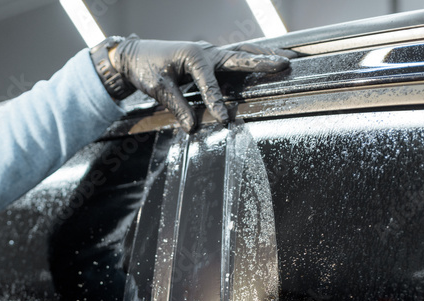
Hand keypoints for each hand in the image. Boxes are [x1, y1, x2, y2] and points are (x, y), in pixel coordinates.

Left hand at [108, 37, 293, 130]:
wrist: (136, 55)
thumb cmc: (146, 68)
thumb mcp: (158, 88)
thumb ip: (176, 106)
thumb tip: (191, 126)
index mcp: (192, 56)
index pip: (209, 82)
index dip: (216, 101)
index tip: (224, 119)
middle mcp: (206, 50)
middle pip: (238, 57)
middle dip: (261, 62)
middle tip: (283, 66)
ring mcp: (211, 52)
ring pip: (242, 52)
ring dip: (265, 55)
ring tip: (287, 59)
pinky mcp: (211, 57)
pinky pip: (236, 56)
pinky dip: (254, 57)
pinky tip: (269, 60)